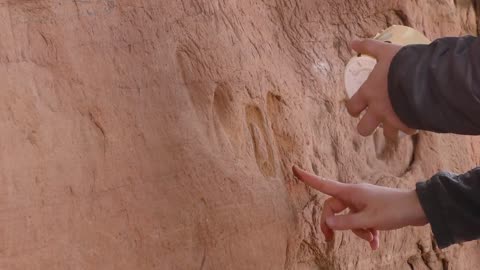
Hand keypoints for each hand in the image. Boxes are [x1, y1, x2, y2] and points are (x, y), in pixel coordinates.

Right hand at [293, 166, 427, 249]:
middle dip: (334, 225)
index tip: (294, 168)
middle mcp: (354, 195)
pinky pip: (361, 221)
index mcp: (351, 192)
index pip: (324, 184)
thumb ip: (346, 222)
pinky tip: (375, 243)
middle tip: (330, 241)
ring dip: (357, 231)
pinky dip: (366, 232)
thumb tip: (328, 223)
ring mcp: (362, 202)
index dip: (308, 178)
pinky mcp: (371, 209)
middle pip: (333, 208)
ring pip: (348, 218)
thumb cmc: (393, 210)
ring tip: (372, 239)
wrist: (418, 209)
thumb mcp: (368, 220)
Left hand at [347, 39, 415, 139]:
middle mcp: (377, 110)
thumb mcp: (385, 51)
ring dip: (392, 130)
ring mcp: (393, 120)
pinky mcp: (409, 124)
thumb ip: (369, 47)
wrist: (428, 77)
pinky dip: (411, 127)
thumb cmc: (403, 63)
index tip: (357, 109)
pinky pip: (408, 132)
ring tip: (398, 121)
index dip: (353, 109)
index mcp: (369, 93)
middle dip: (368, 127)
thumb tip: (352, 42)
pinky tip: (415, 120)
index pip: (352, 107)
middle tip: (375, 120)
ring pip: (387, 135)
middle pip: (363, 130)